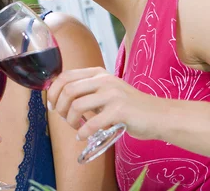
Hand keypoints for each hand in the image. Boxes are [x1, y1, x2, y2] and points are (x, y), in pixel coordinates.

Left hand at [46, 67, 162, 140]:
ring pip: (77, 105)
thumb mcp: (106, 91)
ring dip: (70, 120)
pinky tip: (83, 135)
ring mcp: (113, 94)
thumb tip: (58, 98)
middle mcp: (104, 80)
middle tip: (63, 119)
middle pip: (68, 90)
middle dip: (59, 107)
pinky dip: (83, 132)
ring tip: (75, 127)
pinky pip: (92, 123)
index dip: (53, 91)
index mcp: (98, 73)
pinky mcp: (120, 110)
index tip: (51, 105)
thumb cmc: (129, 107)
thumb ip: (86, 91)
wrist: (158, 115)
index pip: (66, 76)